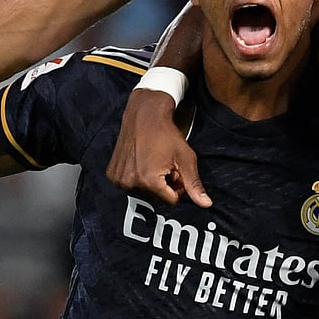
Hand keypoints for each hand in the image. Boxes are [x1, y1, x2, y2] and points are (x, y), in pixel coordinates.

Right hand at [107, 89, 210, 206]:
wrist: (144, 114)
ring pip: (143, 192)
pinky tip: (142, 161)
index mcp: (148, 181)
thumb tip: (206, 204)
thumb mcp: (185, 158)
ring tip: (154, 162)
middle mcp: (130, 183)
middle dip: (164, 185)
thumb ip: (194, 184)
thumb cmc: (166, 134)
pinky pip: (129, 184)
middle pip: (156, 198)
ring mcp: (118, 178)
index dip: (178, 187)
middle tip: (166, 165)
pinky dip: (137, 177)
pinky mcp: (112, 173)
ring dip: (151, 182)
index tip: (177, 171)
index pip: (171, 200)